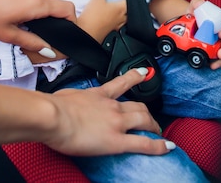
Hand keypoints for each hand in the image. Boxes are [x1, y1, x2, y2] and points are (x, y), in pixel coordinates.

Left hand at [0, 0, 76, 53]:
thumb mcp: (6, 34)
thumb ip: (30, 42)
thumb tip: (49, 51)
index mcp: (36, 3)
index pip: (67, 9)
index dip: (71, 22)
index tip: (65, 34)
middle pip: (51, 6)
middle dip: (46, 22)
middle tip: (30, 35)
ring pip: (37, 0)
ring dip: (32, 13)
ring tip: (12, 23)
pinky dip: (22, 4)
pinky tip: (4, 11)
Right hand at [41, 68, 173, 155]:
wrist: (53, 115)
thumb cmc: (53, 106)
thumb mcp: (65, 96)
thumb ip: (73, 100)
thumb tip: (68, 104)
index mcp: (98, 94)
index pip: (121, 83)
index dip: (135, 77)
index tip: (144, 73)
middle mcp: (111, 106)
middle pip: (138, 105)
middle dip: (148, 112)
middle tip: (152, 119)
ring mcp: (117, 122)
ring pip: (144, 120)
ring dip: (154, 126)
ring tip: (160, 133)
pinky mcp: (117, 140)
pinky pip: (144, 143)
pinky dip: (158, 146)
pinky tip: (167, 147)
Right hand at [77, 0, 126, 42]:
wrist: (86, 33)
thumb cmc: (93, 18)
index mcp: (120, 9)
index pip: (129, 1)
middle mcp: (120, 19)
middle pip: (128, 12)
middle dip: (126, 6)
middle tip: (121, 0)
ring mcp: (115, 26)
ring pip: (123, 19)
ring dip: (121, 14)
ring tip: (116, 10)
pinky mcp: (109, 31)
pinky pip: (116, 25)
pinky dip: (115, 21)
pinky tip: (109, 19)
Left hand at [189, 0, 220, 68]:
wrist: (187, 23)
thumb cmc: (196, 14)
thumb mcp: (195, 7)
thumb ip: (197, 3)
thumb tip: (199, 3)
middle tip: (220, 53)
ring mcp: (220, 43)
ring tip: (214, 64)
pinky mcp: (214, 50)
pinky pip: (218, 58)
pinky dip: (215, 63)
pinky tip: (210, 65)